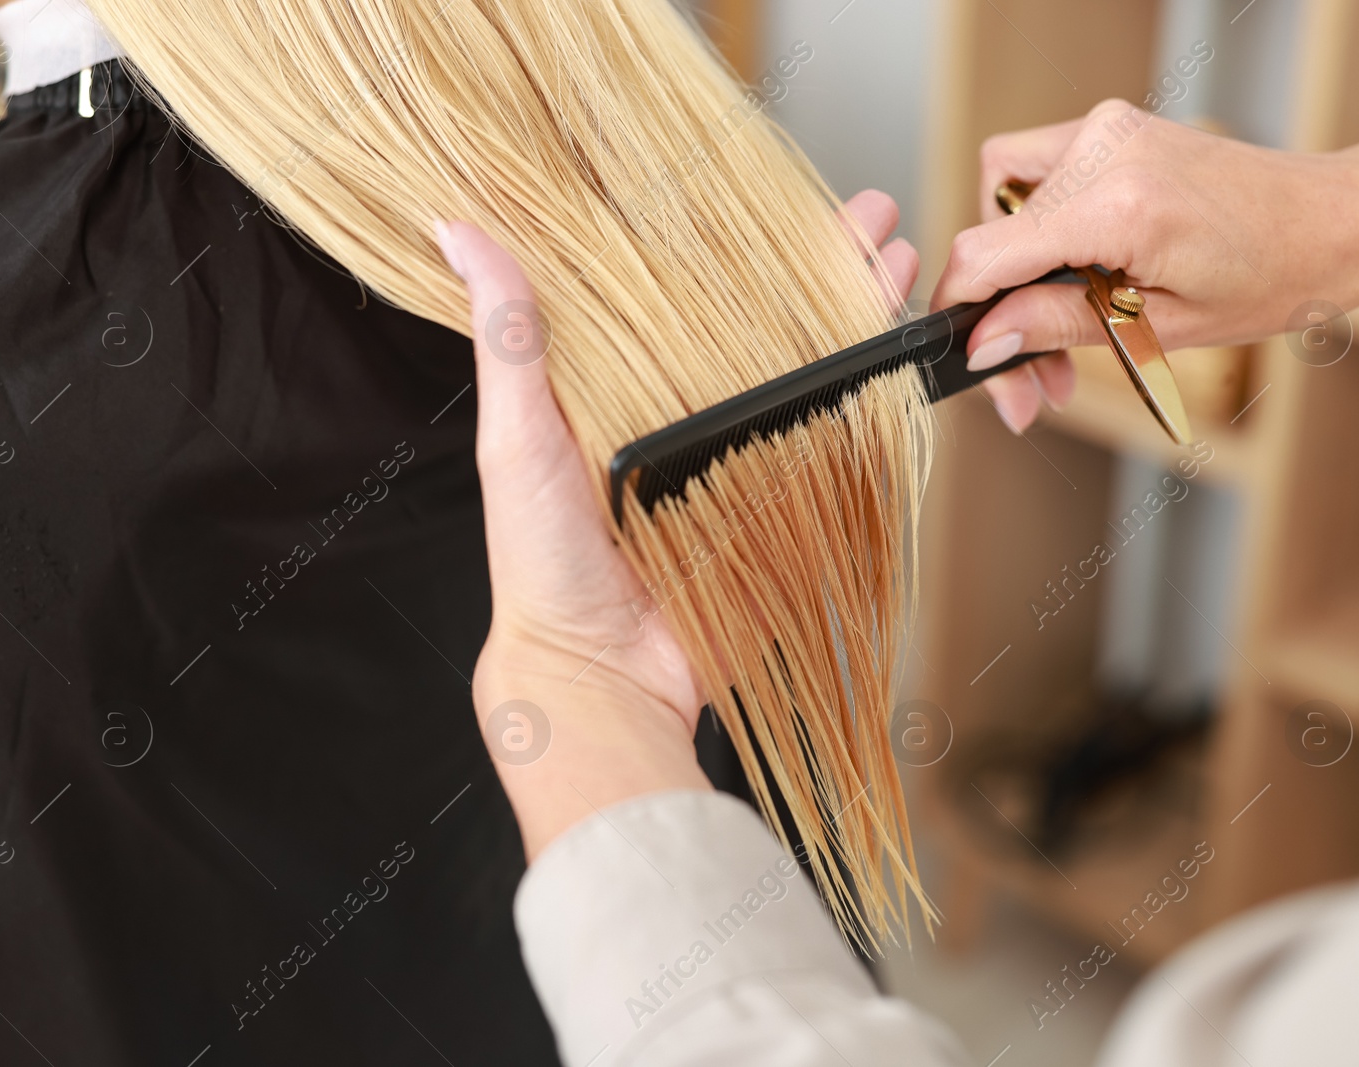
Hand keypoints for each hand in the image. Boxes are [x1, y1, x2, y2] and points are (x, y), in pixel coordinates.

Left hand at [436, 189, 917, 858]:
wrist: (598, 673)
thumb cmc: (540, 563)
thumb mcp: (516, 439)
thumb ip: (510, 342)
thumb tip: (458, 231)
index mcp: (623, 386)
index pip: (690, 289)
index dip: (737, 238)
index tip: (777, 190)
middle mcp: (686, 413)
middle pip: (767, 319)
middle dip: (825, 266)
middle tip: (872, 215)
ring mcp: (739, 458)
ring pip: (810, 368)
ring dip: (860, 314)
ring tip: (901, 264)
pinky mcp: (778, 506)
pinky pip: (832, 441)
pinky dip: (870, 396)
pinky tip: (900, 352)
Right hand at [932, 98, 1358, 431]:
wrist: (1332, 220)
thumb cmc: (1272, 276)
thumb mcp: (1158, 328)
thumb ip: (1058, 326)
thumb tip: (984, 342)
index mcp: (1120, 205)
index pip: (987, 251)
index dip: (960, 309)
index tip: (964, 355)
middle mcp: (1105, 151)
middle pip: (993, 236)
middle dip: (1001, 315)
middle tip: (1031, 384)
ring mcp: (1106, 130)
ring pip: (1002, 201)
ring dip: (1018, 273)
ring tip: (1059, 332)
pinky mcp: (1110, 129)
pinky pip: (1035, 176)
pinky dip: (1039, 230)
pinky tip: (1074, 272)